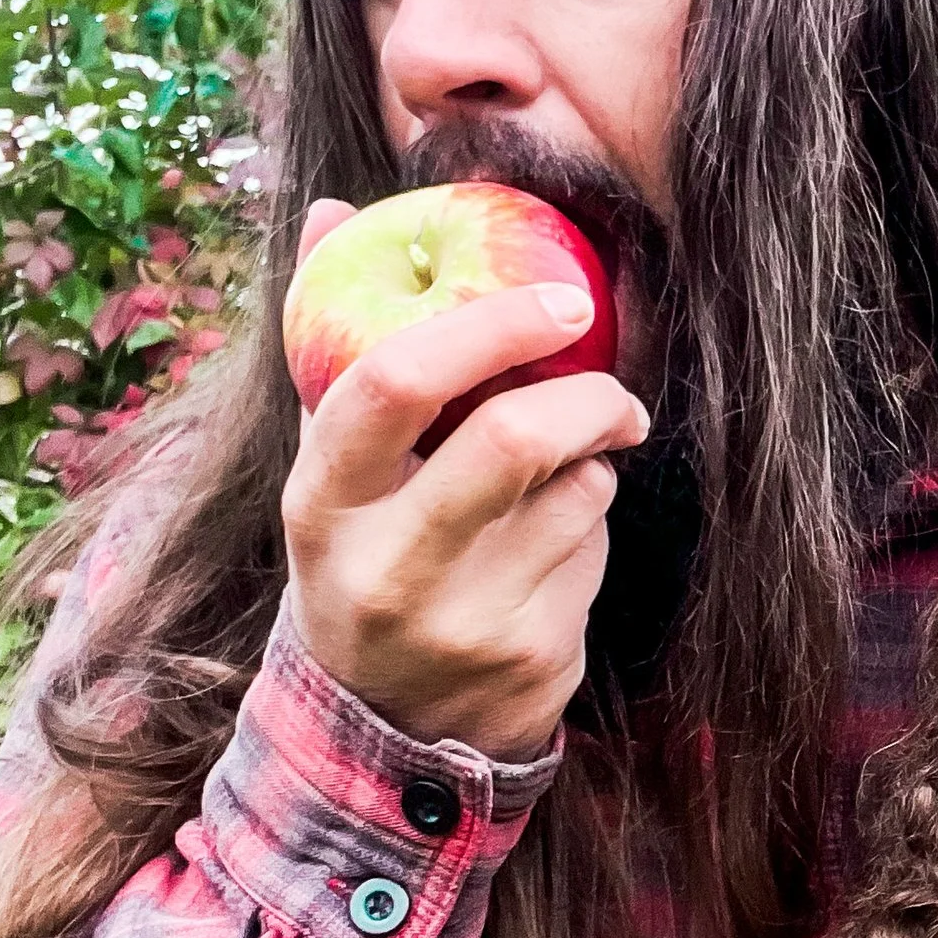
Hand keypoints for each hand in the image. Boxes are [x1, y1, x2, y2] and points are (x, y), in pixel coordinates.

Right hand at [280, 198, 648, 759]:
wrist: (391, 726)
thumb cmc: (367, 557)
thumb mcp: (332, 470)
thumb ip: (333, 345)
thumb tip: (331, 211)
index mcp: (322, 501)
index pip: (392, 382)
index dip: (489, 325)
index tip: (563, 302)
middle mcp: (385, 563)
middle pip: (513, 437)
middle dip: (589, 396)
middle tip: (616, 390)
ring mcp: (463, 617)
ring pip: (576, 491)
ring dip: (591, 466)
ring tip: (562, 479)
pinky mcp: (531, 654)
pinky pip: (597, 548)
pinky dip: (594, 524)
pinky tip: (556, 545)